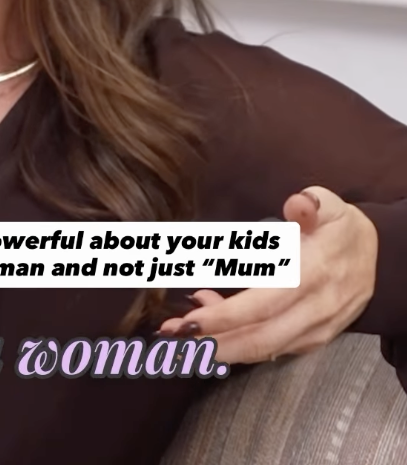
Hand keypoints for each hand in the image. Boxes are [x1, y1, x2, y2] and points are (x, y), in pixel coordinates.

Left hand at [158, 187, 378, 363]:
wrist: (380, 259)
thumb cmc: (343, 229)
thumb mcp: (331, 205)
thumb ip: (311, 203)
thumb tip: (295, 204)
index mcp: (313, 275)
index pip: (263, 305)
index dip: (225, 317)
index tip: (191, 320)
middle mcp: (314, 310)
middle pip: (258, 339)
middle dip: (212, 343)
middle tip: (170, 339)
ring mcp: (314, 330)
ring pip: (262, 349)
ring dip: (219, 346)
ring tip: (179, 335)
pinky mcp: (311, 339)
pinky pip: (271, 347)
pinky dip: (237, 340)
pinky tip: (210, 318)